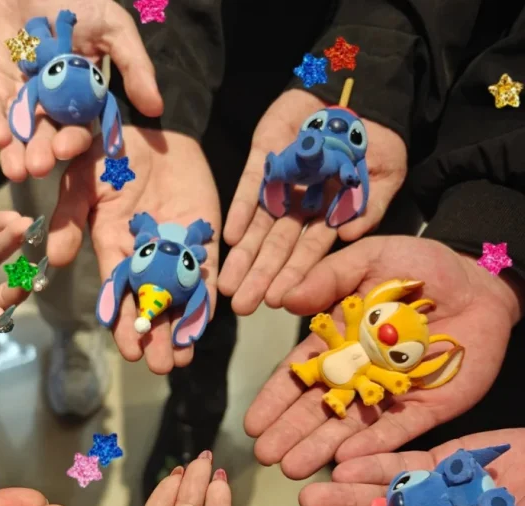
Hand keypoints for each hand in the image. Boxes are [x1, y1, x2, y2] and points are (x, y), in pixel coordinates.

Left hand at [0, 0, 161, 180]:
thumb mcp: (111, 26)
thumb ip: (134, 66)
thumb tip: (156, 108)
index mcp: (75, 98)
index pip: (77, 127)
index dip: (73, 140)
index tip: (69, 148)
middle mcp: (46, 104)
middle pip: (45, 135)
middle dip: (42, 152)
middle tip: (40, 166)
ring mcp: (14, 97)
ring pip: (16, 131)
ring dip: (16, 152)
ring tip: (17, 170)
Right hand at [49, 128, 220, 373]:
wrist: (154, 134)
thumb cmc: (109, 156)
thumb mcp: (81, 181)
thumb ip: (69, 217)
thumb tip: (55, 260)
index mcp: (112, 250)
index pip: (116, 295)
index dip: (122, 323)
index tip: (130, 350)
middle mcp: (143, 260)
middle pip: (148, 307)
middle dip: (154, 338)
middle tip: (161, 366)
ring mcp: (174, 254)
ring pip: (177, 300)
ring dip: (179, 331)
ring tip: (181, 360)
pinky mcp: (202, 243)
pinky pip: (205, 277)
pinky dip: (205, 303)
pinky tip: (203, 328)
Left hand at [219, 90, 406, 313]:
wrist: (357, 90)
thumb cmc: (375, 139)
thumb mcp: (385, 173)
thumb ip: (369, 206)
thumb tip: (348, 236)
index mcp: (326, 215)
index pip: (307, 252)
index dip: (293, 276)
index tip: (277, 302)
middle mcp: (298, 207)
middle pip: (276, 247)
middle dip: (259, 277)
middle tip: (241, 306)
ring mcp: (279, 185)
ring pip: (257, 226)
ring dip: (243, 255)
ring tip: (228, 284)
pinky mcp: (263, 160)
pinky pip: (249, 189)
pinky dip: (240, 211)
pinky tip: (231, 237)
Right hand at [246, 236, 523, 477]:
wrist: (478, 281)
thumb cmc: (419, 266)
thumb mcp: (367, 259)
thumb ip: (326, 278)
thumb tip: (284, 301)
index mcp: (336, 345)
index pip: (299, 377)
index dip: (276, 400)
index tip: (253, 423)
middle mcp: (357, 375)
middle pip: (318, 408)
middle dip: (291, 432)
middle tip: (266, 456)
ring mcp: (389, 394)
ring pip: (350, 425)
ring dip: (320, 447)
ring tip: (293, 468)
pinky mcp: (425, 407)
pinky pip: (396, 430)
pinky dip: (371, 445)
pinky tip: (344, 461)